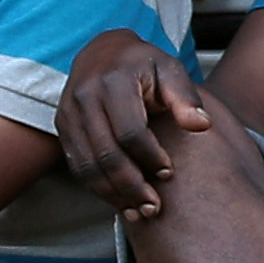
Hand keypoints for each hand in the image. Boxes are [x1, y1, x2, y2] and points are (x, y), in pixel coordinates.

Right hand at [58, 27, 211, 217]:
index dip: (149, 157)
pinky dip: (97, 187)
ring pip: (87, 166)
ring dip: (112, 193)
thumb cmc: (143, 63)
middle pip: (106, 154)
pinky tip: (119, 200)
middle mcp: (84, 98)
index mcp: (113, 82)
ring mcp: (68, 114)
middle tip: (153, 206)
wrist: (103, 52)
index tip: (168, 172)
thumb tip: (201, 126)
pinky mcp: (62, 127)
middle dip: (130, 185)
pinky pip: (77, 165)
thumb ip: (186, 97)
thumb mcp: (170, 69)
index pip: (129, 131)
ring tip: (138, 211)